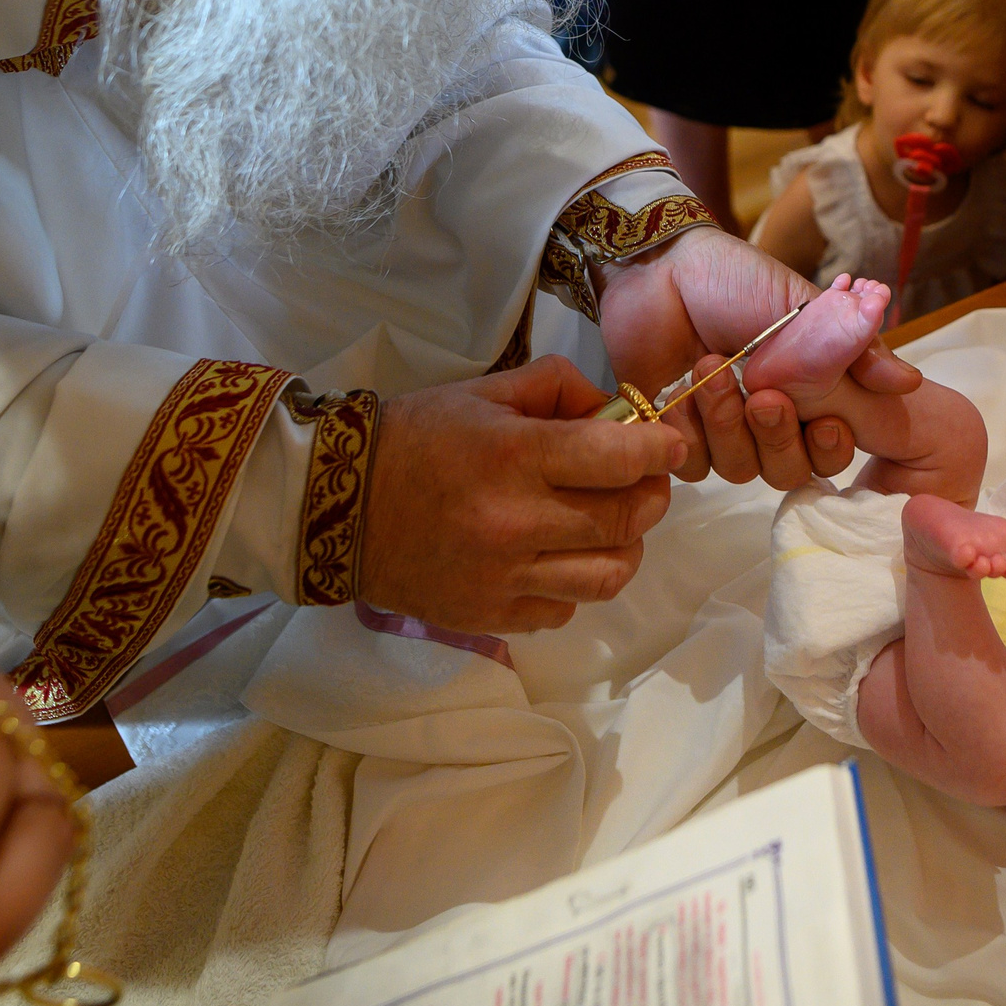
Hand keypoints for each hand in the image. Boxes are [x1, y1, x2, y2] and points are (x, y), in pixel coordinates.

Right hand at [358, 357, 682, 631]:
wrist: (336, 507)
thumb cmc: (416, 438)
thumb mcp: (485, 393)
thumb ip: (557, 388)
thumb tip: (616, 411)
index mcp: (512, 456)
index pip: (617, 459)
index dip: (658, 451)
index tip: (669, 446)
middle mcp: (514, 523)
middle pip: (624, 521)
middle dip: (651, 497)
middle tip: (646, 483)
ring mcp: (503, 578)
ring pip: (607, 576)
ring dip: (625, 547)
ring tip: (611, 526)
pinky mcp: (491, 617)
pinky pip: (565, 610)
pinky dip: (574, 583)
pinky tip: (558, 556)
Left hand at [599, 228, 919, 487]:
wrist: (663, 267)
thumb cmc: (735, 280)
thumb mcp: (801, 306)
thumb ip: (853, 347)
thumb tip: (909, 383)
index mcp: (805, 393)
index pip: (829, 451)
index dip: (829, 448)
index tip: (825, 420)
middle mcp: (768, 419)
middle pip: (787, 470)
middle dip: (777, 438)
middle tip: (763, 396)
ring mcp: (721, 429)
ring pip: (738, 470)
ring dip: (726, 423)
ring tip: (711, 367)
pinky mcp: (676, 432)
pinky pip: (689, 464)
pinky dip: (687, 432)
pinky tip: (680, 390)